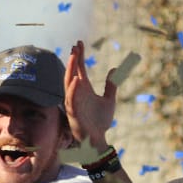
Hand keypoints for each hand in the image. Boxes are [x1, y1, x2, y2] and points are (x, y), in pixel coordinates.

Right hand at [65, 40, 116, 157]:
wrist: (98, 138)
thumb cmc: (100, 121)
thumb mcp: (109, 100)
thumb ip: (111, 85)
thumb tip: (114, 69)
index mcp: (84, 89)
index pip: (80, 69)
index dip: (79, 57)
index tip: (79, 43)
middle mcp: (77, 93)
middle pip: (73, 72)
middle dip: (74, 59)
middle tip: (76, 45)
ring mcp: (74, 102)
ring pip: (69, 83)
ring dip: (71, 70)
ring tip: (74, 57)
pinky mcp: (74, 112)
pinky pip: (71, 99)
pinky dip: (73, 89)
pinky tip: (76, 79)